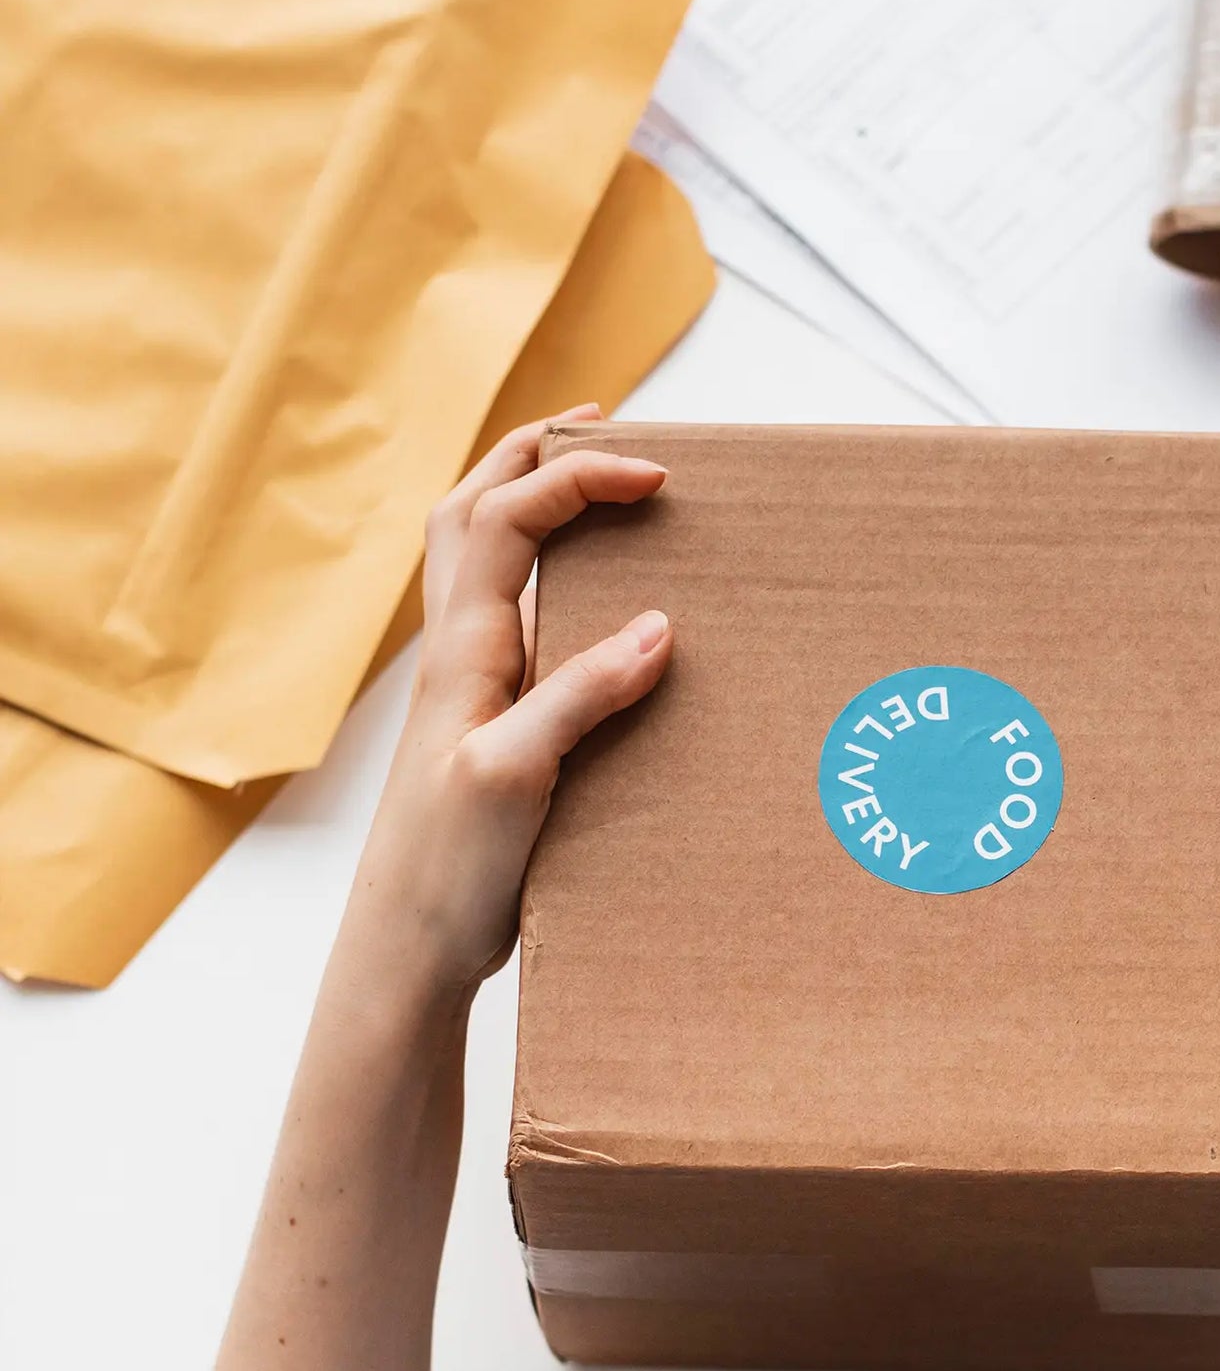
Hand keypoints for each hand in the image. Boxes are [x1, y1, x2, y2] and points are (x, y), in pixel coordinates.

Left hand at [341, 405, 672, 999]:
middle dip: (534, 454)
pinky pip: (512, 620)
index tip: (659, 475)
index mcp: (465, 651)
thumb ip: (579, 697)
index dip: (580, 479)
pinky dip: (545, 577)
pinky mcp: (491, 725)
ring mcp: (470, 687)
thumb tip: (659, 627)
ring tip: (586, 483)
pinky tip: (592, 604)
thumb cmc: (448, 869)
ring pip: (481, 559)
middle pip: (476, 511)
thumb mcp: (516, 778)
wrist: (408, 946)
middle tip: (600, 424)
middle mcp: (460, 653)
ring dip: (527, 501)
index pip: (513, 519)